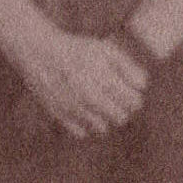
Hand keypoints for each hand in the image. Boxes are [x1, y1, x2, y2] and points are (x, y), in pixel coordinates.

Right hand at [16, 21, 153, 138]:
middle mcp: (91, 98)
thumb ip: (128, 67)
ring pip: (102, 128)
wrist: (40, 52)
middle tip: (114, 98)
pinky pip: (81, 132)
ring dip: (104, 117)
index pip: (134, 102)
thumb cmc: (77, 50)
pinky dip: (85, 124)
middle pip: (121, 118)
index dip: (134, 97)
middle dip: (122, 109)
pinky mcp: (60, 116)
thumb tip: (142, 86)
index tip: (128, 91)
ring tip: (97, 102)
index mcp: (105, 80)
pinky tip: (82, 108)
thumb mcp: (105, 50)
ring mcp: (75, 109)